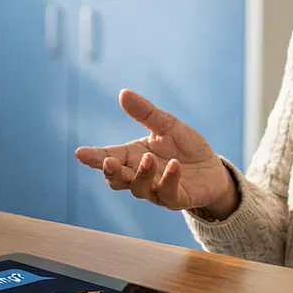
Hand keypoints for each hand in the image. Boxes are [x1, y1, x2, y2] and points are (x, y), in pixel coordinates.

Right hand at [73, 90, 238, 218]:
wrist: (213, 170)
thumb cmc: (186, 148)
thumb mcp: (167, 125)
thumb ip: (146, 113)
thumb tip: (123, 93)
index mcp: (133, 156)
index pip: (108, 157)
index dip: (93, 157)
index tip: (80, 153)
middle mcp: (140, 175)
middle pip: (116, 179)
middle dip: (110, 172)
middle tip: (109, 162)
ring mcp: (156, 190)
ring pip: (139, 189)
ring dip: (141, 174)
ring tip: (149, 158)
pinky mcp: (176, 199)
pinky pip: (168, 194)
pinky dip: (169, 179)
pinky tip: (174, 166)